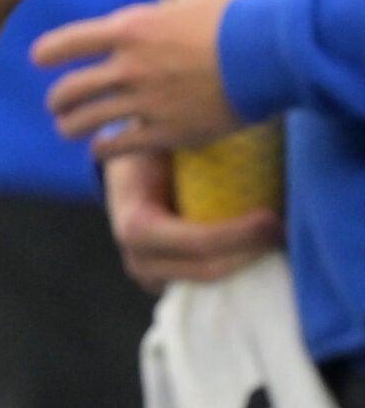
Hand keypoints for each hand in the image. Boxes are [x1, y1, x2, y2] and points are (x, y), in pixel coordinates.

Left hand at [33, 0, 243, 155]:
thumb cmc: (242, 18)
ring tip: (67, 129)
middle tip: (55, 104)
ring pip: (87, 121)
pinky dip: (104, 149)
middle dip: (57, 99)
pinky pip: (120, 145)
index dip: (48, 52)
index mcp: (130, 29)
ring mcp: (145, 101)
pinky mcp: (167, 131)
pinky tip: (100, 150)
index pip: (68, 42)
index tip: (37, 60)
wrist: (271, 57)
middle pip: (70, 88)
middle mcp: (129, 66)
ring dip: (70, 126)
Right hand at [102, 150, 279, 291]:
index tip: (272, 217)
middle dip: (253, 251)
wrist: (122, 175)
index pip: (194, 242)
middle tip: (286, 229)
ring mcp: (154, 278)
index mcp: (135, 226)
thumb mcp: (158, 143)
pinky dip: (237, 266)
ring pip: (214, 280)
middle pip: (210, 268)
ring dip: (250, 261)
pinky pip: (209, 282)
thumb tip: (239, 123)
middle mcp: (140, 260)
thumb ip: (186, 139)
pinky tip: (260, 247)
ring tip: (277, 237)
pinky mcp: (169, 283)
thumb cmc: (146, 152)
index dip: (238, 235)